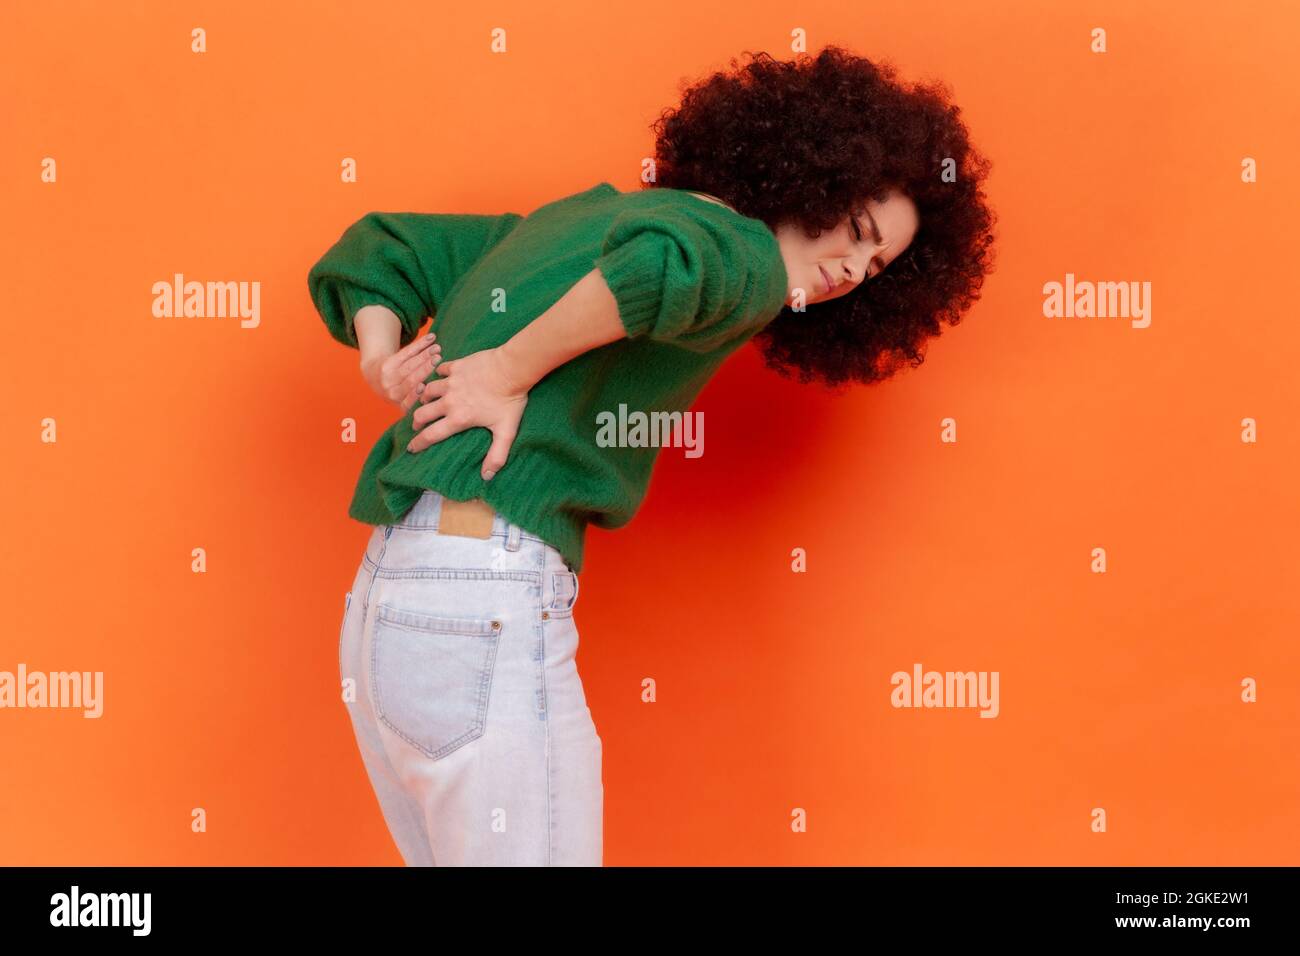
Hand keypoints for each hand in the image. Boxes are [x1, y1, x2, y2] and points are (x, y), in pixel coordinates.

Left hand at [362, 331, 442, 409]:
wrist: (376, 380)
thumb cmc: (402, 392)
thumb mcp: (409, 403)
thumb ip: (421, 401)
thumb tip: (441, 397)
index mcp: (400, 405)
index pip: (409, 400)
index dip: (415, 394)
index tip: (424, 386)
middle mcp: (391, 393)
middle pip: (410, 379)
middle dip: (425, 368)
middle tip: (438, 359)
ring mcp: (388, 378)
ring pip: (409, 364)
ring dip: (424, 354)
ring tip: (437, 348)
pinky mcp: (387, 363)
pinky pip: (405, 352)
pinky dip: (419, 344)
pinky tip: (430, 338)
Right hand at [406, 346, 528, 480]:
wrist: (511, 369)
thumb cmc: (509, 401)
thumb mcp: (506, 432)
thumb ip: (496, 456)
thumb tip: (487, 477)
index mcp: (458, 419)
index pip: (431, 435)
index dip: (418, 443)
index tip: (411, 448)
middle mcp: (449, 401)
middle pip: (422, 413)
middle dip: (416, 421)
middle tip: (417, 425)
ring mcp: (451, 382)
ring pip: (428, 391)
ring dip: (425, 397)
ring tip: (426, 401)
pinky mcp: (456, 366)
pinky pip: (441, 370)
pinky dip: (439, 374)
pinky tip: (442, 375)